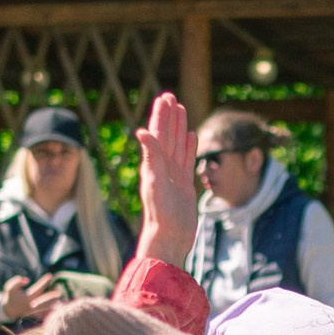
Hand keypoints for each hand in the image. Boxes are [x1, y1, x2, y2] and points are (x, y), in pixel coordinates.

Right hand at [0, 274, 62, 322]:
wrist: (9, 309)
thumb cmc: (10, 296)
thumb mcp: (9, 287)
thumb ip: (16, 281)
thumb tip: (27, 279)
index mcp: (27, 297)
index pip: (37, 288)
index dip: (44, 281)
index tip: (50, 275)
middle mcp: (32, 305)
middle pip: (44, 300)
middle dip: (51, 296)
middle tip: (58, 291)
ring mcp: (34, 311)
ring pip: (47, 308)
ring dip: (54, 304)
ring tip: (61, 300)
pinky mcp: (36, 316)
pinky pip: (45, 315)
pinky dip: (51, 313)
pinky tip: (59, 309)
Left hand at [132, 91, 197, 268]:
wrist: (170, 238)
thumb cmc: (161, 214)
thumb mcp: (156, 182)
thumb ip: (151, 156)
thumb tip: (142, 131)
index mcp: (154, 162)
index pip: (158, 132)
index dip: (161, 115)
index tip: (165, 97)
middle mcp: (162, 166)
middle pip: (167, 134)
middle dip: (169, 116)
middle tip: (170, 96)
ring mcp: (174, 175)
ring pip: (177, 144)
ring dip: (179, 127)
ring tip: (181, 110)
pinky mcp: (184, 185)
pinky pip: (186, 160)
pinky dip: (189, 147)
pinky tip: (191, 137)